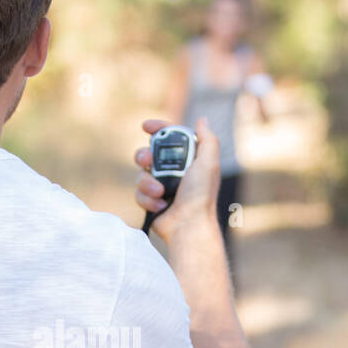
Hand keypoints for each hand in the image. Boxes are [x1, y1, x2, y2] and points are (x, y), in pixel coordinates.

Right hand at [134, 116, 219, 242]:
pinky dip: (148, 198)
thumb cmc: (200, 196)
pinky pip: (139, 193)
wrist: (188, 226)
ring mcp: (161, 186)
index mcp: (188, 160)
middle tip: (147, 161)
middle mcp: (174, 172)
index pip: (169, 138)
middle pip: (149, 154)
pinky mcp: (151, 201)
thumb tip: (203, 121)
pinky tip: (160, 205)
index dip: (157, 129)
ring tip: (160, 192)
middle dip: (144, 156)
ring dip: (147, 182)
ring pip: (140, 174)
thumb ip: (208, 140)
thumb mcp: (209, 164)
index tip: (145, 126)